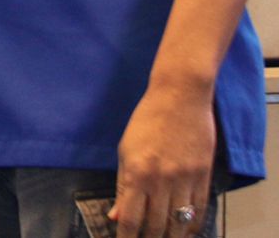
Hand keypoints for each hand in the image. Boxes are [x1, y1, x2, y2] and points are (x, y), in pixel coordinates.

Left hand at [110, 83, 214, 237]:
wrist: (180, 97)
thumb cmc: (146, 121)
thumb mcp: (125, 151)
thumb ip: (122, 187)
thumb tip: (116, 216)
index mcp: (137, 173)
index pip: (131, 219)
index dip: (126, 237)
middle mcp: (162, 180)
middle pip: (157, 226)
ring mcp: (186, 180)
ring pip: (179, 223)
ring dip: (170, 237)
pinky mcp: (204, 177)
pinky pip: (199, 211)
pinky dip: (191, 226)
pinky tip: (184, 231)